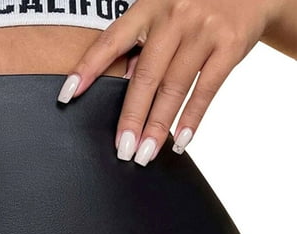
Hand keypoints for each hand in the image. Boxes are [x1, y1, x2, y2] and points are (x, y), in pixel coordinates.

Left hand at [56, 0, 283, 165]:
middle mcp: (173, 16)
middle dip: (131, 118)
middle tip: (121, 149)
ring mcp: (203, 29)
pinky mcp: (230, 43)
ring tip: (145, 153)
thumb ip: (145, 43)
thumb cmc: (198, 4)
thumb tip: (123, 82)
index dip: (88, 69)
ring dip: (158, 127)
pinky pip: (206, 89)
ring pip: (173, 88)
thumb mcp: (165, 12)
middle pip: (145, 77)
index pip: (111, 42)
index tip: (67, 96)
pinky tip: (180, 140)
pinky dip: (192, 118)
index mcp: (149, 7)